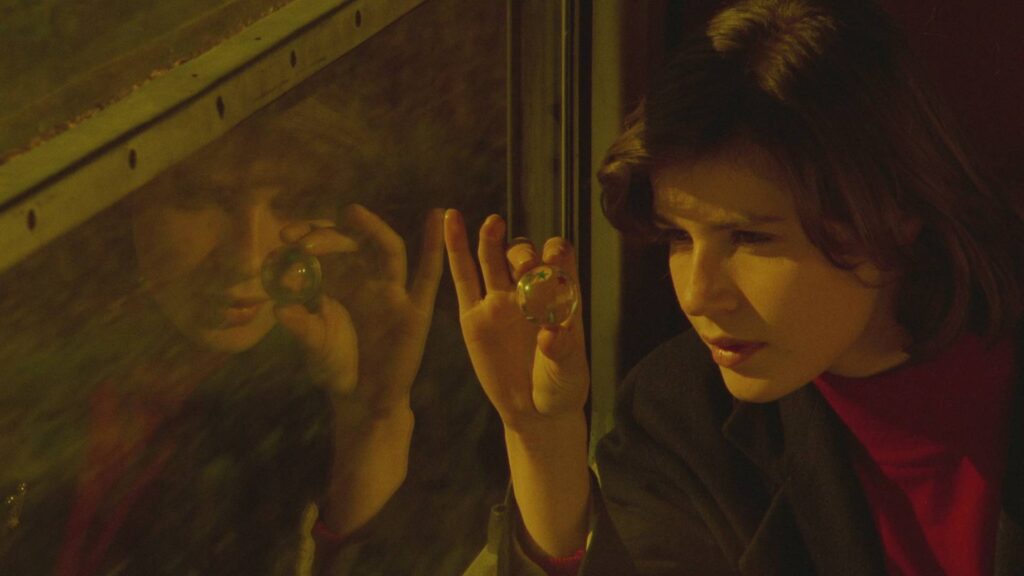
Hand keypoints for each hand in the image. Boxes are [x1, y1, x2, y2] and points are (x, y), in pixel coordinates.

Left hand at [275, 205, 444, 420]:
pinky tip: (437, 218)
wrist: (362, 400)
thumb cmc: (336, 370)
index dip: (309, 237)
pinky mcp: (416, 310)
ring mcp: (393, 293)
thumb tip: (280, 308)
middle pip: (354, 243)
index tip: (286, 237)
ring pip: (387, 250)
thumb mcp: (313, 345)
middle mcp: (367, 282)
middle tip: (302, 238)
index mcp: (341, 284)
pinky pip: (428, 276)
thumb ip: (301, 327)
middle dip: (328, 235)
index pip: (327, 248)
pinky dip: (435, 246)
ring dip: (372, 228)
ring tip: (352, 212)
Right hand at [443, 210, 588, 433]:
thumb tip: (551, 332)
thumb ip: (561, 350)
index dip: (557, 254)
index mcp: (559, 298)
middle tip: (524, 267)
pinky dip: (456, 248)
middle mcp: (529, 292)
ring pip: (494, 260)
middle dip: (524, 255)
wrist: (534, 411)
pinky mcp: (473, 315)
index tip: (555, 257)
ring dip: (494, 240)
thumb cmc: (559, 387)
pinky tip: (451, 220)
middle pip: (525, 257)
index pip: (560, 261)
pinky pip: (463, 277)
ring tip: (494, 225)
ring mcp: (499, 300)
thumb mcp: (567, 372)